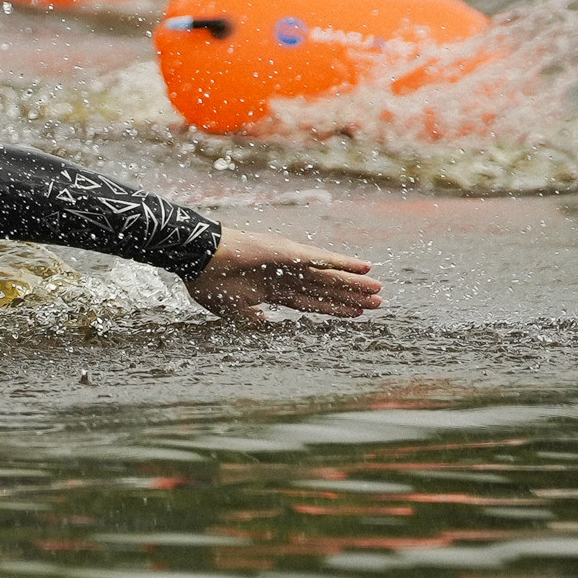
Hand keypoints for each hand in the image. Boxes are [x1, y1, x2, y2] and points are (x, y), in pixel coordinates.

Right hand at [185, 229, 381, 322]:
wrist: (200, 260)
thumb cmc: (210, 284)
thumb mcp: (234, 311)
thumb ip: (255, 319)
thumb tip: (270, 324)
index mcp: (273, 291)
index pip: (312, 302)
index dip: (334, 309)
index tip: (355, 315)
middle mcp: (287, 277)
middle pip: (326, 290)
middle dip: (351, 298)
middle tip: (377, 304)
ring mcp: (290, 264)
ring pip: (330, 276)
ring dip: (354, 283)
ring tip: (378, 290)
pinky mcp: (290, 253)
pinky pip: (323, 259)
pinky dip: (344, 262)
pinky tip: (364, 265)